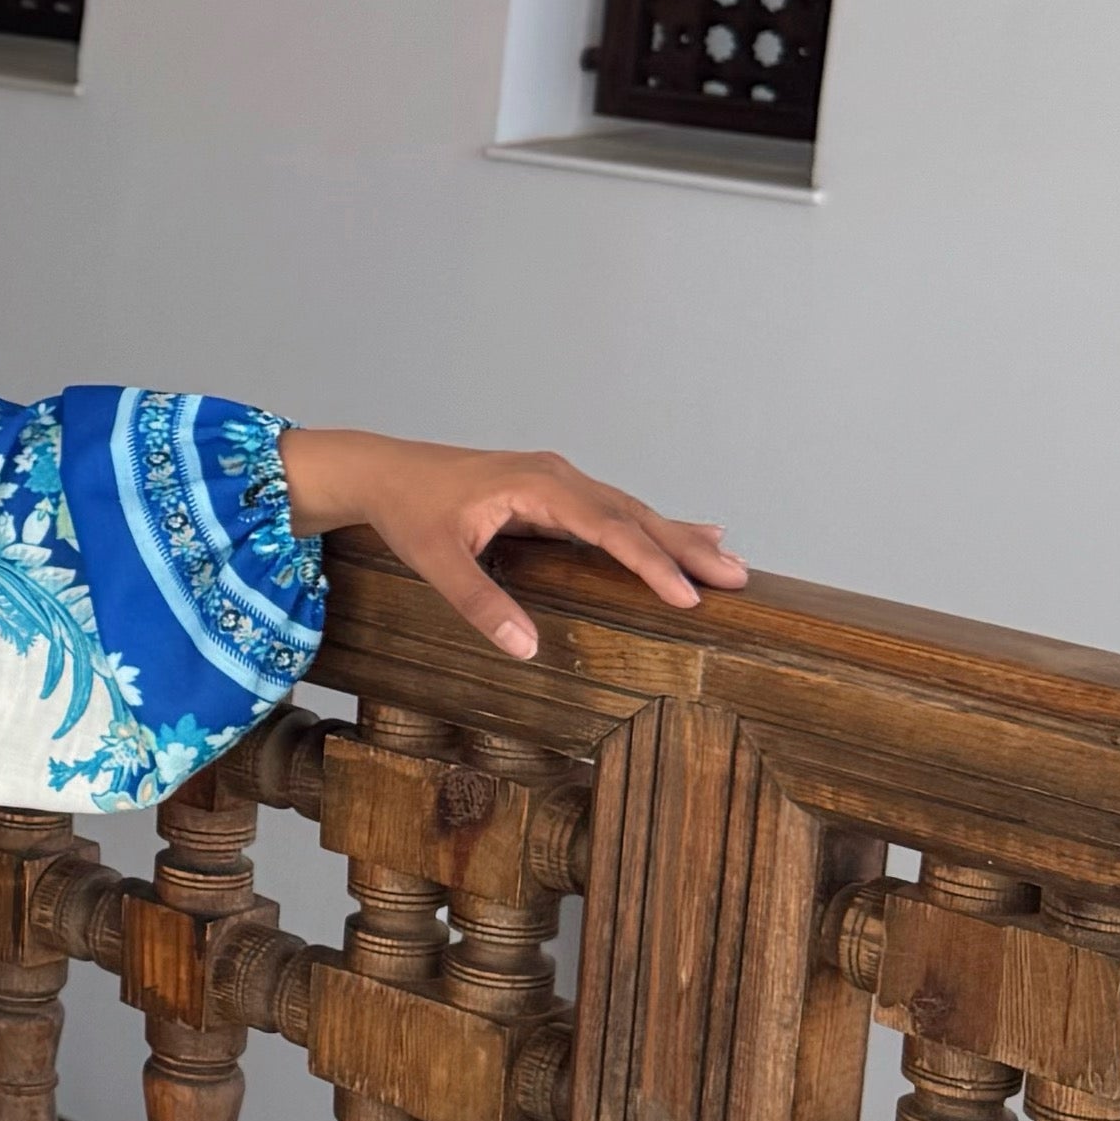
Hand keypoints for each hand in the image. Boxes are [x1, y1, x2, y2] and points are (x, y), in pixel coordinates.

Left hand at [277, 428, 746, 665]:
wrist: (382, 471)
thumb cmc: (408, 512)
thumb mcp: (436, 562)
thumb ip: (480, 604)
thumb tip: (527, 649)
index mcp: (537, 485)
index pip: (608, 527)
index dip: (649, 562)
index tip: (687, 593)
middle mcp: (557, 476)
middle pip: (634, 515)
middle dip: (686, 547)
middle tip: (737, 577)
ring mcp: (558, 480)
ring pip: (630, 510)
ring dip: (677, 537)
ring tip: (728, 562)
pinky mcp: (553, 491)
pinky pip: (612, 511)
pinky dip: (651, 528)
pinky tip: (686, 534)